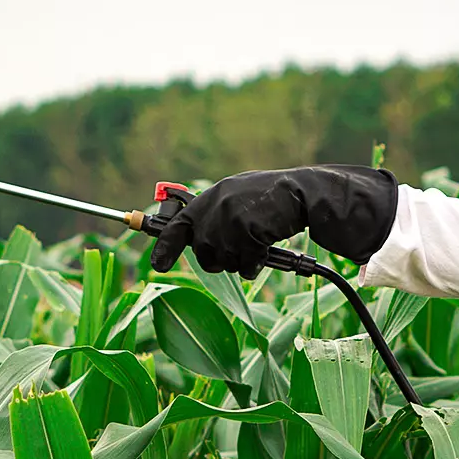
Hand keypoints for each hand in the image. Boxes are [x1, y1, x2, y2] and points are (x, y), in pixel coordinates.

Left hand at [149, 165, 398, 276]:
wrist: (301, 193)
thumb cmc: (272, 198)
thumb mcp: (237, 198)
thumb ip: (215, 215)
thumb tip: (197, 240)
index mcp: (210, 198)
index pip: (178, 226)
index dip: (166, 247)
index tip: (157, 265)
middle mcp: (214, 208)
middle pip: (203, 254)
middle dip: (220, 258)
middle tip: (240, 246)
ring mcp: (228, 221)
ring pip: (223, 262)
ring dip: (241, 260)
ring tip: (258, 240)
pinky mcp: (245, 232)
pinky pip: (243, 265)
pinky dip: (256, 263)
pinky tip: (266, 245)